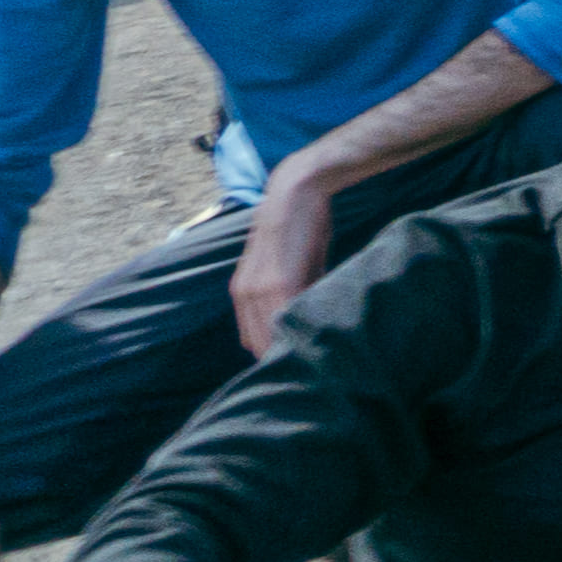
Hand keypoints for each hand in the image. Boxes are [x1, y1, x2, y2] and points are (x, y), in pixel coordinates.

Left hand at [229, 171, 337, 356]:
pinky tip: (318, 337)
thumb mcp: (291, 267)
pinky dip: (300, 332)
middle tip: (308, 369)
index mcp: (244, 293)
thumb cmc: (300, 228)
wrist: (297, 192)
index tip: (297, 364)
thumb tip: (308, 324)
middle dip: (281, 358)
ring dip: (291, 349)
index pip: (254, 341)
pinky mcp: (280, 280)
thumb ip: (294, 296)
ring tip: (315, 358)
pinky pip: (287, 318)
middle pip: (259, 345)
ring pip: (271, 337)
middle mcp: (245, 294)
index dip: (275, 355)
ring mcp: (260, 288)